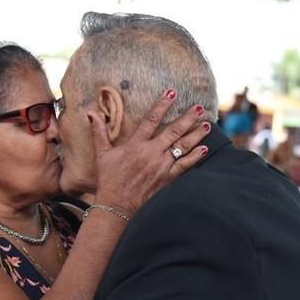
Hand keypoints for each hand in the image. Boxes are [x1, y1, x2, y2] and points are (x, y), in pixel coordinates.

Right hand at [90, 90, 209, 215]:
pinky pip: (185, 166)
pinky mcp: (167, 179)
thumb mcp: (102, 155)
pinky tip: (204, 149)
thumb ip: (99, 133)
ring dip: (196, 135)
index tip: (172, 93)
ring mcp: (162, 167)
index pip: (151, 120)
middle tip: (199, 107)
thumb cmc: (109, 180)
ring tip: (208, 125)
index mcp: (136, 145)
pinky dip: (195, 157)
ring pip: (183, 147)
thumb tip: (91, 114)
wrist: (117, 207)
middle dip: (188, 118)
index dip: (162, 105)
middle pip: (174, 131)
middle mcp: (151, 153)